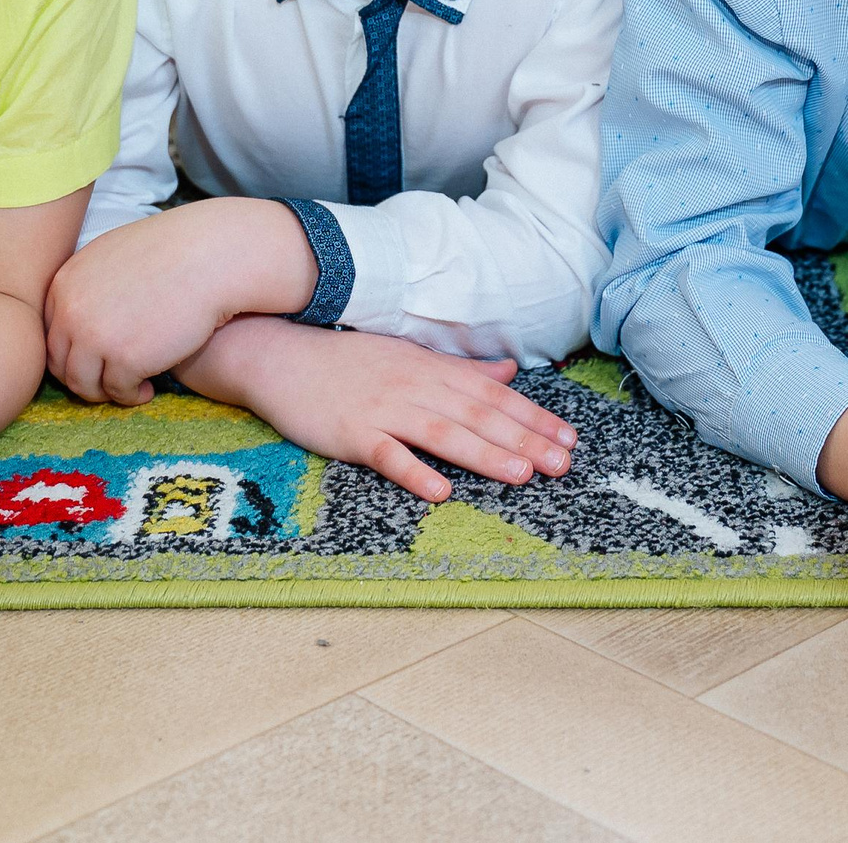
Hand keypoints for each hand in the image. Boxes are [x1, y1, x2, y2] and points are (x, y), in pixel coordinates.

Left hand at [46, 200, 317, 405]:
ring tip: (130, 387)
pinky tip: (149, 388)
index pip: (49, 333)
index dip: (72, 351)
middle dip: (84, 377)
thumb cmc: (173, 252)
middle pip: (59, 363)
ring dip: (104, 392)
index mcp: (65, 283)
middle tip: (110, 380)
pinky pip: (118, 391)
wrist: (211, 257)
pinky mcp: (125, 359)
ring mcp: (95, 336)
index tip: (96, 357)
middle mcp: (71, 310)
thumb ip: (88, 285)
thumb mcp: (113, 256)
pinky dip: (131, 395)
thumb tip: (78, 318)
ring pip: (83, 384)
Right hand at [182, 316, 575, 502]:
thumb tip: (507, 373)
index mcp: (431, 370)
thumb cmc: (346, 360)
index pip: (492, 395)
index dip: (533, 417)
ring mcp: (382, 410)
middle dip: (524, 439)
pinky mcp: (351, 434)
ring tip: (522, 474)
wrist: (280, 356)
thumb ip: (460, 370)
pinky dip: (414, 472)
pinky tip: (441, 491)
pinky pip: (387, 455)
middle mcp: (414, 387)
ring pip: (442, 433)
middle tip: (563, 463)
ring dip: (484, 454)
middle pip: (477, 415)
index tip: (568, 438)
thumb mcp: (409, 357)